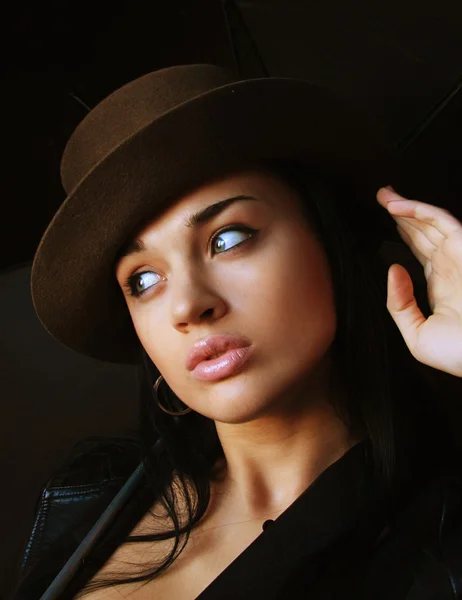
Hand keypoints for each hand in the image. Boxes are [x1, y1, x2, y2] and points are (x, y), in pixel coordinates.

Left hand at [376, 187, 461, 377]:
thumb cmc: (459, 355)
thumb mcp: (417, 334)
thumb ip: (400, 305)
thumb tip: (393, 271)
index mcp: (443, 287)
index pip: (421, 252)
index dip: (405, 234)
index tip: (389, 220)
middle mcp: (452, 268)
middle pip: (424, 233)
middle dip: (403, 215)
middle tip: (382, 197)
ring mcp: (460, 257)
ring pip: (430, 223)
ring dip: (406, 206)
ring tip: (384, 195)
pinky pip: (441, 221)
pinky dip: (419, 210)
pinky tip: (396, 206)